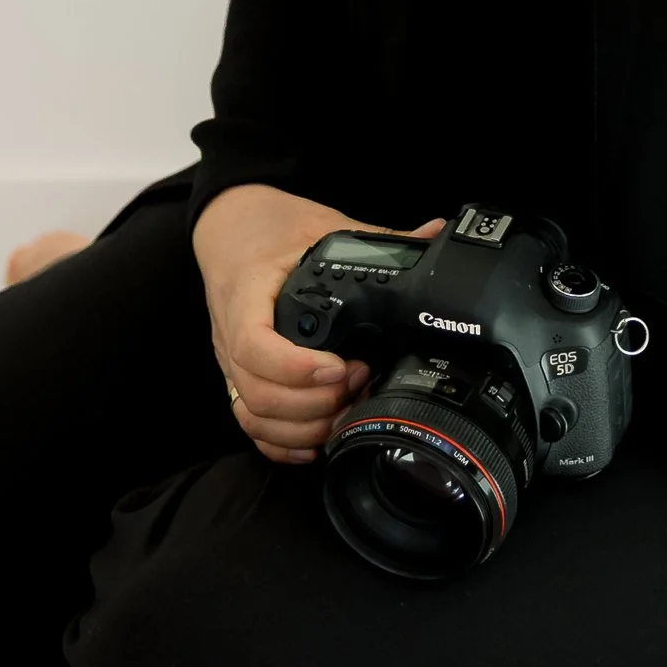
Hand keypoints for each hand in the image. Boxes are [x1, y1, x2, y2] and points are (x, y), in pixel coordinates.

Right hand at [192, 183, 446, 465]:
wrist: (231, 226)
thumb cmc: (273, 228)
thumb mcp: (323, 224)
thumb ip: (377, 237)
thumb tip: (435, 233)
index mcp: (248, 295)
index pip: (254, 346)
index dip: (296, 369)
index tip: (340, 367)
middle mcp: (232, 334)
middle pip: (258, 393)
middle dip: (314, 402)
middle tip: (359, 380)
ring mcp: (230, 361)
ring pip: (253, 415)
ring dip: (303, 425)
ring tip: (345, 407)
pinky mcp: (238, 377)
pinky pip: (249, 424)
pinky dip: (281, 442)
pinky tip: (316, 441)